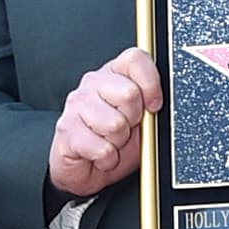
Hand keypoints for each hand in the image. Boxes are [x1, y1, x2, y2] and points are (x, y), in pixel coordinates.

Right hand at [48, 46, 161, 196]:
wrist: (84, 168)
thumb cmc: (114, 142)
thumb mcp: (142, 121)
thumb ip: (152, 105)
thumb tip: (161, 103)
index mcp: (115, 74)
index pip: (135, 60)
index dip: (150, 83)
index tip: (154, 106)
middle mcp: (94, 83)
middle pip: (129, 93)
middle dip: (134, 120)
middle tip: (126, 129)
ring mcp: (77, 104)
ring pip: (115, 124)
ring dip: (119, 143)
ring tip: (111, 142)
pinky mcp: (66, 129)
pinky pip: (102, 149)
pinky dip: (107, 160)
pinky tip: (100, 156)